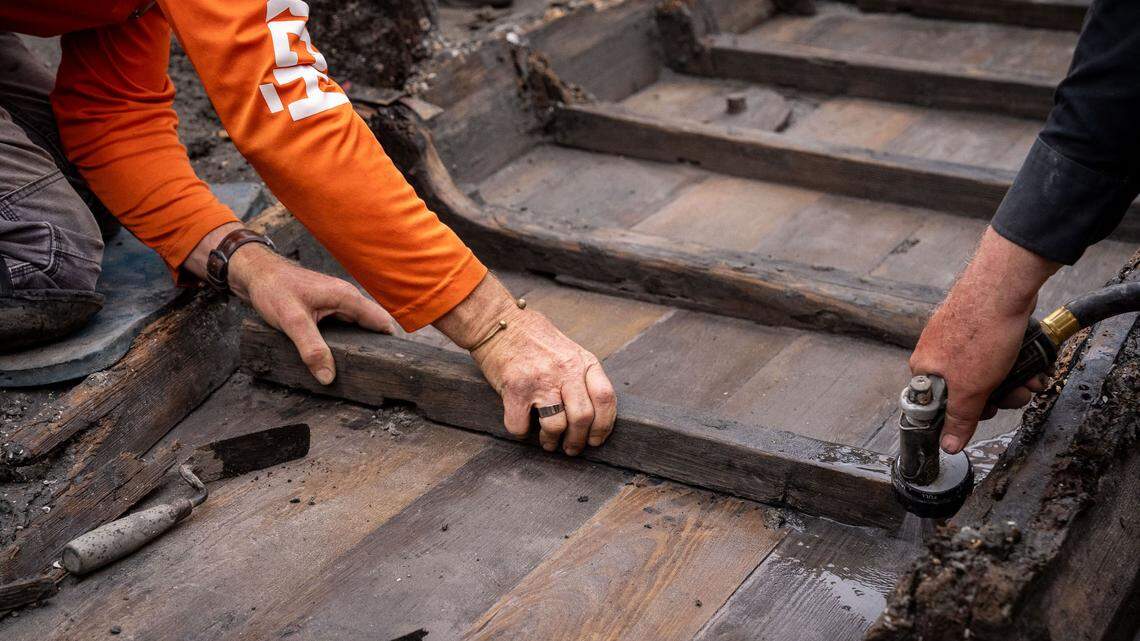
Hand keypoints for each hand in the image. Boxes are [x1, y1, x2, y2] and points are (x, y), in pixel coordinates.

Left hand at [228, 243, 396, 383]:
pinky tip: (335, 357)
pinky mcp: (325, 309)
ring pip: (356, 328)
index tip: (392, 365)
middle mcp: (346, 299)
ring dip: (357, 346)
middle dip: (374, 348)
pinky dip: (343, 342)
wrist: (255, 274)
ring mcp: (336, 304)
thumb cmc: (273, 288)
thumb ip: (311, 349)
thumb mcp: (293, 321)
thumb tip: (328, 377)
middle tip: (373, 374)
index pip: (381, 321)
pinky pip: (343, 328)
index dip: (390, 343)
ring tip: (356, 370)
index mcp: (347, 297)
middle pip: (371, 327)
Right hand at [434, 275, 616, 454]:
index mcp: (582, 362)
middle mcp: (565, 370)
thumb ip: (583, 377)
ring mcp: (540, 380)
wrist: (500, 322)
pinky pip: (520, 426)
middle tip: (570, 448)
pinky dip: (521, 433)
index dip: (604, 426)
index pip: (605, 398)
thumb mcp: (569, 351)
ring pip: (555, 427)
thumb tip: (594, 417)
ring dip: (551, 441)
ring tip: (547, 442)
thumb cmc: (535, 340)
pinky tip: (522, 425)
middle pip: (582, 418)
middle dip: (577, 441)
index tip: (596, 440)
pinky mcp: (515, 389)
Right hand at [909, 227, 1058, 453]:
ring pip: (988, 375)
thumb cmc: (979, 332)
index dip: (965, 415)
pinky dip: (1016, 363)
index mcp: (925, 369)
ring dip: (1012, 382)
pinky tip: (1030, 364)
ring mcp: (961, 339)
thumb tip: (947, 446)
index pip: (939, 406)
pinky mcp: (982, 328)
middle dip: (997, 397)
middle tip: (1012, 394)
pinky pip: (998, 356)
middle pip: (968, 392)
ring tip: (1027, 377)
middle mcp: (938, 353)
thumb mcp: (971, 388)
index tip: (984, 413)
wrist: (1003, 286)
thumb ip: (959, 419)